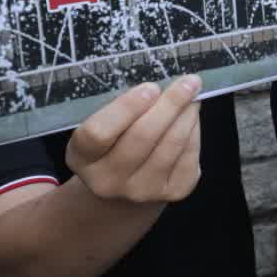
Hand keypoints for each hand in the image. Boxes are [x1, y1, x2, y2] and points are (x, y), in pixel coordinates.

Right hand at [65, 76, 202, 205]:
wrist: (126, 188)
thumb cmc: (113, 144)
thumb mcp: (103, 127)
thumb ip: (123, 110)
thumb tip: (163, 88)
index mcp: (83, 157)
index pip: (99, 132)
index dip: (127, 107)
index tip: (151, 87)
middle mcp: (108, 180)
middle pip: (142, 136)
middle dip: (169, 104)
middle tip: (188, 82)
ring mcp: (141, 191)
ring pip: (170, 146)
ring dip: (186, 116)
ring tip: (193, 97)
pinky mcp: (172, 193)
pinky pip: (188, 156)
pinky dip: (193, 132)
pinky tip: (191, 118)